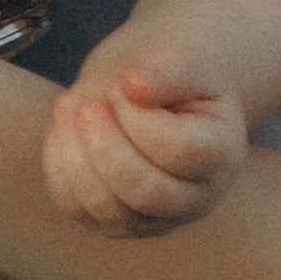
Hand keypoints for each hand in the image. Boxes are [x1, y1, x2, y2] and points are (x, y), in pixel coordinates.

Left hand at [41, 33, 247, 236]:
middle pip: (145, 193)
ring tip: (71, 104)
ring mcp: (150, 219)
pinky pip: (74, 205)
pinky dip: (58, 163)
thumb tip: (135, 85)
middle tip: (86, 102)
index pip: (178, 152)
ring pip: (106, 208)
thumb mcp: (184, 58)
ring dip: (75, 152)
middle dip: (104, 144)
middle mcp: (193, 200)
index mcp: (221, 157)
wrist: (150, 93)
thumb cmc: (173, 75)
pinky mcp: (109, 221)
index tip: (124, 82)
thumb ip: (167, 69)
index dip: (139, 117)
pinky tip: (64, 126)